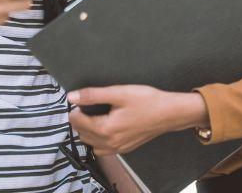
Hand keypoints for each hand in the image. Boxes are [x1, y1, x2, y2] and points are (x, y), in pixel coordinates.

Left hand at [67, 86, 207, 155]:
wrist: (169, 113)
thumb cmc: (146, 101)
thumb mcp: (118, 93)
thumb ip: (93, 95)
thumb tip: (72, 97)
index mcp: (106, 129)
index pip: (77, 122)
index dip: (74, 110)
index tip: (79, 100)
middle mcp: (110, 143)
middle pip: (82, 134)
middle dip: (79, 121)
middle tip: (85, 106)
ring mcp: (118, 148)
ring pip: (91, 144)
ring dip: (87, 132)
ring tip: (92, 116)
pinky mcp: (125, 149)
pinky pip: (103, 149)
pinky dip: (98, 140)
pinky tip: (104, 128)